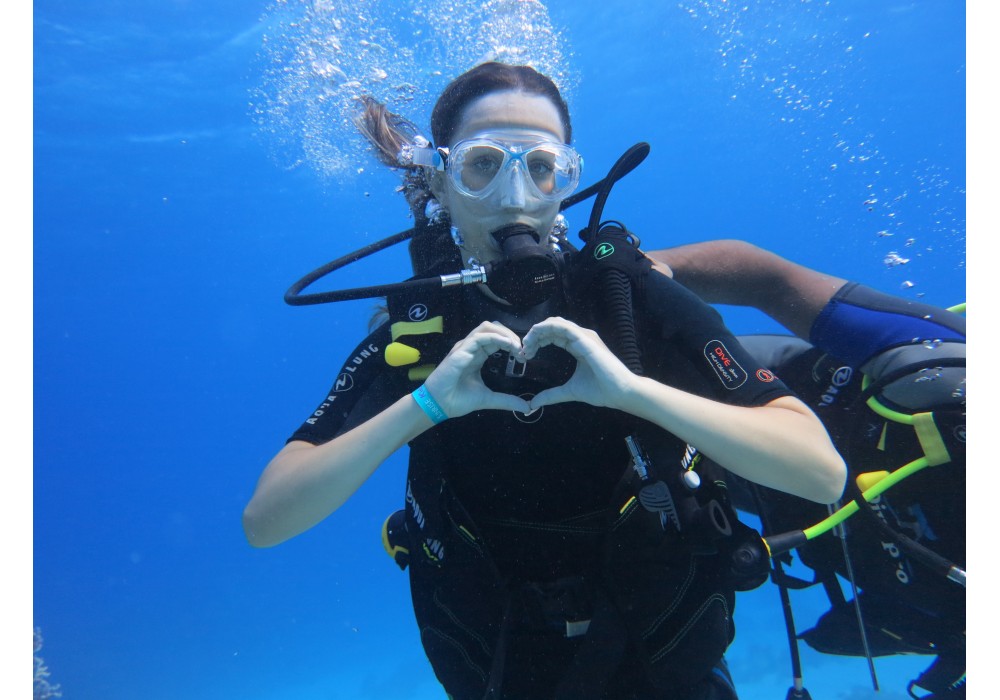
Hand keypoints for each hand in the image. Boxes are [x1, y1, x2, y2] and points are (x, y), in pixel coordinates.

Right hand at [423, 321, 531, 417]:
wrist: (439, 405)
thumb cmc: (458, 400)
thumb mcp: (488, 399)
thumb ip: (506, 400)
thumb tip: (526, 407)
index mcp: (477, 355)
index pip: (496, 339)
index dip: (511, 343)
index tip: (524, 356)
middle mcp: (471, 348)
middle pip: (493, 328)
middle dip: (510, 334)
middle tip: (523, 349)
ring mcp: (465, 347)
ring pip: (487, 327)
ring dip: (505, 334)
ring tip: (517, 346)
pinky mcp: (460, 351)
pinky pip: (480, 337)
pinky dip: (497, 338)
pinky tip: (508, 346)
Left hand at [521, 317, 635, 410]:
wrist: (620, 393)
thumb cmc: (602, 390)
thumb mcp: (569, 391)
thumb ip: (551, 395)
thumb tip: (534, 403)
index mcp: (578, 346)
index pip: (552, 336)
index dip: (536, 342)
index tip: (525, 355)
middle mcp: (580, 338)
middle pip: (551, 327)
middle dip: (534, 336)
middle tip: (523, 351)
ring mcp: (584, 337)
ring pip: (555, 323)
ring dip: (537, 331)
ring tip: (526, 344)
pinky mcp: (586, 339)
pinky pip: (563, 326)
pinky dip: (547, 327)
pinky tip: (536, 336)